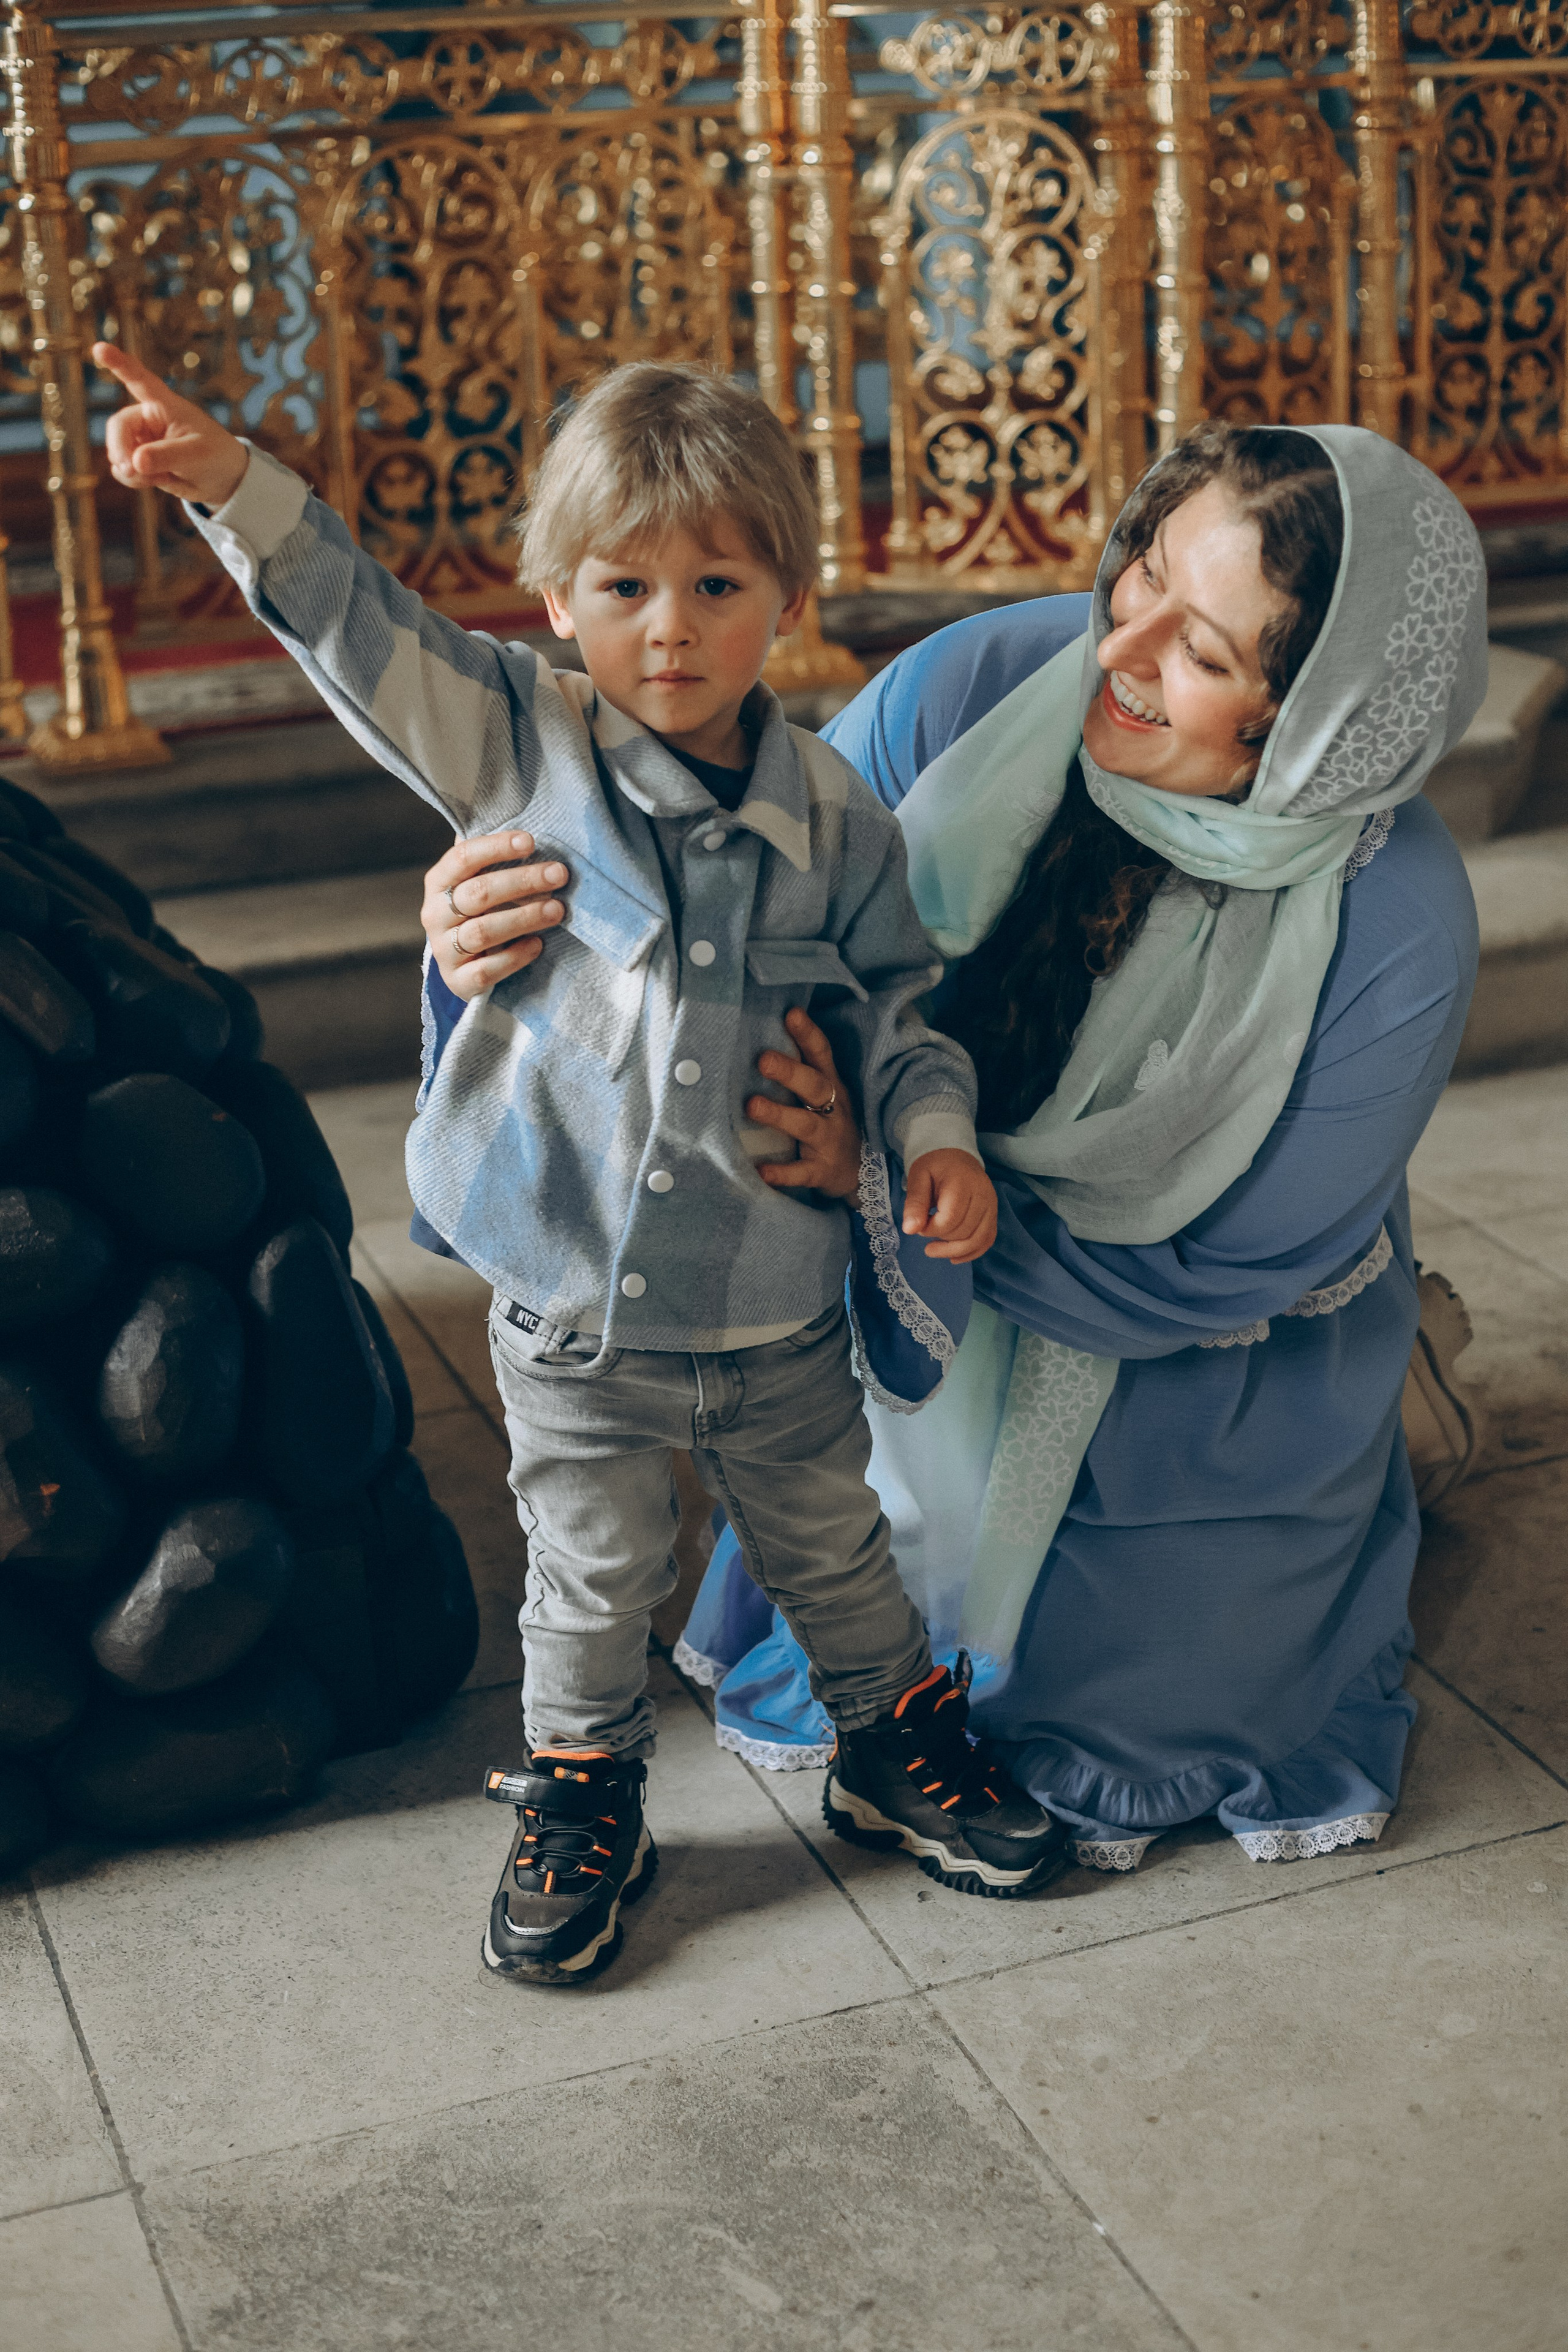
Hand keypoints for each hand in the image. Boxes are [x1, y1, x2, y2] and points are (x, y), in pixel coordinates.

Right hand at [92, 341, 249, 508]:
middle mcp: (147, 418)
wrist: (221, 480)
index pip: (139, 379)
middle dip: (120, 449)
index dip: (118, 363)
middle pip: (117, 426)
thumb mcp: (196, 455)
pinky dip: (133, 480)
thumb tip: (135, 462)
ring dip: (130, 469)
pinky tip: (155, 481)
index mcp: (165, 405)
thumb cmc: (215, 456)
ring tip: (159, 477)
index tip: (99, 348)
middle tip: (132, 469)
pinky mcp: (139, 460)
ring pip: (117, 451)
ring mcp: (141, 439)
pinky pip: (122, 470)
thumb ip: (166, 456)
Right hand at [422, 831, 569, 999]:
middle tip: (559, 874)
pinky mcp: (458, 981)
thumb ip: (488, 855)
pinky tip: (538, 945)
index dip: (497, 847)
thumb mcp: (476, 881)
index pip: (463, 858)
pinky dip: (515, 956)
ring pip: (484, 931)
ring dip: (524, 917)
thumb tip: (518, 812)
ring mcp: (445, 949)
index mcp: (439, 882)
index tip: (531, 842)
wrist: (460, 965)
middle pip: (479, 894)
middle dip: (523, 882)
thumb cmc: (477, 911)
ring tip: (557, 909)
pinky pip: (487, 970)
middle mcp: (435, 914)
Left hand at [748, 1008, 861, 1200]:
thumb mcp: (822, 1094)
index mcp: (831, 1086)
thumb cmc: (829, 1123)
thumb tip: (758, 1040)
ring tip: (752, 1105)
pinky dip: (783, 1173)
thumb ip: (798, 1071)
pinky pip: (802, 1172)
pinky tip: (761, 1171)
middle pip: (815, 1086)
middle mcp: (833, 1110)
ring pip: (806, 1126)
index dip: (808, 1034)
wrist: (859, 1174)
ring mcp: (829, 1141)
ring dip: (779, 1115)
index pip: (821, 1055)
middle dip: (790, 1072)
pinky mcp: (822, 1171)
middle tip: (763, 1060)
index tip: (791, 1014)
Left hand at [902, 1150, 996, 1262]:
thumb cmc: (935, 1166)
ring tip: (933, 1250)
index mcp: (963, 1183)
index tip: (919, 1224)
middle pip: (964, 1232)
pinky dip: (971, 1252)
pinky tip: (953, 1256)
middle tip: (924, 1231)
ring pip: (977, 1240)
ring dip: (954, 1251)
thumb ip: (915, 1203)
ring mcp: (992, 1206)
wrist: (956, 1156)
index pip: (950, 1219)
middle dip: (941, 1239)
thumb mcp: (918, 1178)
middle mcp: (983, 1195)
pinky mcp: (993, 1214)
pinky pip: (987, 1240)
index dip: (931, 1229)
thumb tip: (910, 1230)